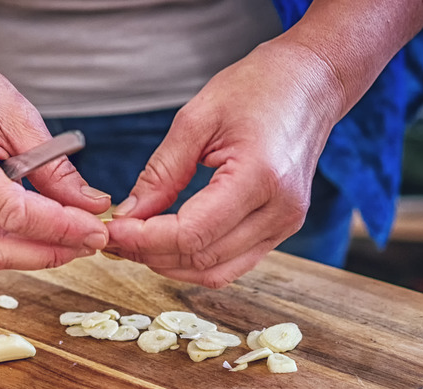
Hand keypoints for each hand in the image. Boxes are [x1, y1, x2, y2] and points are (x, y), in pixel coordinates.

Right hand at [0, 50, 110, 269]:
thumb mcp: (16, 116)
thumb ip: (54, 168)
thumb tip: (92, 207)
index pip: (11, 214)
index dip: (60, 228)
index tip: (96, 229)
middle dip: (48, 253)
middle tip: (89, 242)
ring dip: (32, 250)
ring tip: (71, 233)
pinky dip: (8, 240)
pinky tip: (33, 224)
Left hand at [105, 39, 344, 287]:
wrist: (309, 83)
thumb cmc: (259, 87)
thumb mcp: (197, 118)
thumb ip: (161, 173)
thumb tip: (130, 215)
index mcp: (260, 176)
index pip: (192, 234)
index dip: (145, 240)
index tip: (113, 230)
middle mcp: (280, 210)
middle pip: (202, 259)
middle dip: (150, 254)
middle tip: (115, 237)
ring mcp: (285, 224)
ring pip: (216, 271)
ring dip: (170, 264)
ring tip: (136, 242)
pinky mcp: (282, 228)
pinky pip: (232, 263)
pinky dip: (195, 261)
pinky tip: (168, 243)